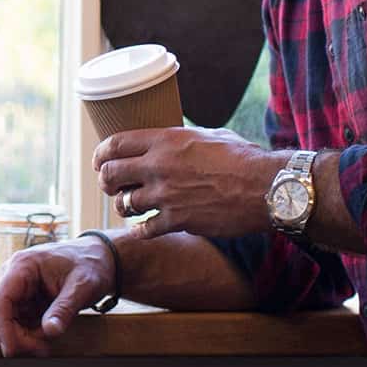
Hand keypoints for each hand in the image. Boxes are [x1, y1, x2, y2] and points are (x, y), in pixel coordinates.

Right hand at [0, 239, 115, 355]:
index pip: (0, 299)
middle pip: (1, 313)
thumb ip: (64, 309)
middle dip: (17, 336)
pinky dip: (31, 334)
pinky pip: (20, 321)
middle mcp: (14, 275)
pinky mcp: (26, 299)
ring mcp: (19, 288)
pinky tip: (48, 335)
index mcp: (22, 265)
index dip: (2, 327)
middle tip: (41, 350)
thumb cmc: (90, 264)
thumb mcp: (82, 286)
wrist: (100, 259)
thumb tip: (50, 332)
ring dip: (25, 337)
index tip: (13, 350)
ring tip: (47, 342)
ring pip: (8, 321)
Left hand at [94, 127, 282, 239]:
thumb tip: (170, 141)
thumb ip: (181, 140)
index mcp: (165, 141)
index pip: (115, 144)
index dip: (101, 154)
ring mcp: (166, 195)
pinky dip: (141, 230)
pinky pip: (143, 230)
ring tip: (132, 205)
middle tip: (111, 186)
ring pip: (123, 204)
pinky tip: (146, 228)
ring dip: (124, 206)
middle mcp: (159, 166)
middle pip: (110, 175)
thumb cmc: (243, 158)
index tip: (100, 161)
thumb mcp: (208, 136)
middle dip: (106, 182)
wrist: (266, 187)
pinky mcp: (177, 221)